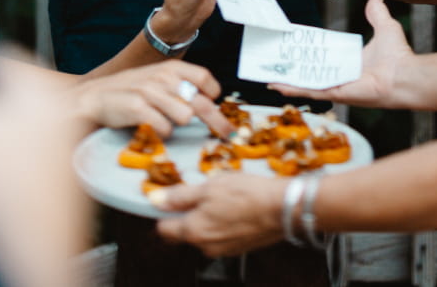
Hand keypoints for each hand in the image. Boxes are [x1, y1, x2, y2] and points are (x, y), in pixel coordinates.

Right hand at [73, 58, 229, 136]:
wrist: (94, 97)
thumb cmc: (130, 91)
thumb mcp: (157, 80)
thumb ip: (180, 87)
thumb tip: (208, 102)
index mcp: (171, 68)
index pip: (204, 78)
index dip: (214, 94)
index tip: (217, 106)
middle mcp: (163, 77)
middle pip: (201, 102)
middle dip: (217, 121)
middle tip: (227, 134)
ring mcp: (150, 91)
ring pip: (184, 116)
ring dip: (178, 124)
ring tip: (164, 122)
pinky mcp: (138, 108)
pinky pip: (164, 128)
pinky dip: (161, 133)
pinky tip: (152, 129)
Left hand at [155, 173, 284, 255]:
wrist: (280, 208)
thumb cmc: (245, 194)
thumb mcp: (209, 186)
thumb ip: (180, 196)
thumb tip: (156, 200)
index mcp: (193, 231)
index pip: (163, 228)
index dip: (164, 211)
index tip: (169, 197)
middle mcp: (204, 246)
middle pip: (184, 232)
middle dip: (187, 214)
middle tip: (201, 192)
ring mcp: (221, 249)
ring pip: (203, 233)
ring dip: (207, 217)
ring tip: (222, 198)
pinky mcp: (237, 248)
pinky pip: (220, 236)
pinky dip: (222, 223)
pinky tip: (234, 207)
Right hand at [275, 0, 411, 106]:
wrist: (404, 74)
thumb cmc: (398, 54)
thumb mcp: (384, 25)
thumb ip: (377, 11)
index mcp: (350, 60)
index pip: (324, 54)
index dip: (309, 49)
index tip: (293, 43)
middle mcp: (341, 74)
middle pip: (310, 69)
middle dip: (291, 64)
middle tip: (272, 57)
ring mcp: (336, 85)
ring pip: (305, 81)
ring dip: (285, 77)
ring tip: (266, 72)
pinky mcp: (334, 93)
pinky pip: (310, 90)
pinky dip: (292, 88)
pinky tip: (275, 85)